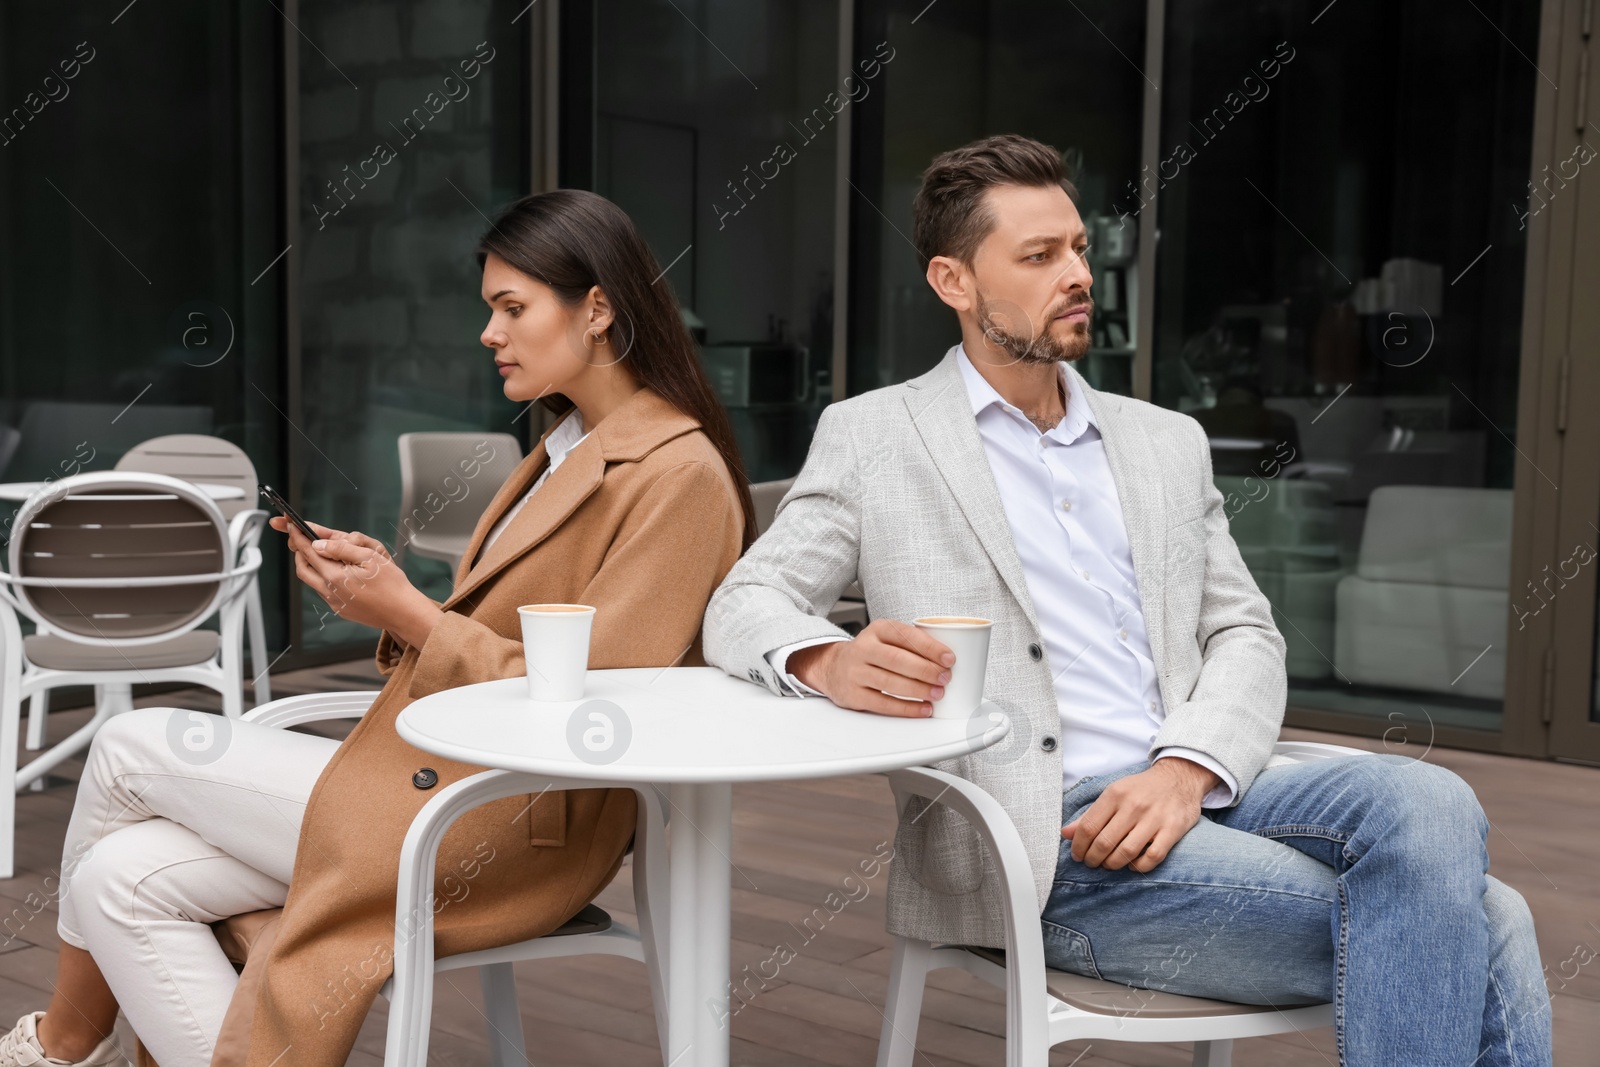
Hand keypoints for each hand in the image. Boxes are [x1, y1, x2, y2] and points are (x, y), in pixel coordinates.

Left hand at [271, 516, 440, 644]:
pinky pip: (324, 591)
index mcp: (335, 576)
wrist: (403, 612)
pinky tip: (336, 571)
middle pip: (303, 569)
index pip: (308, 552)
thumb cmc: (392, 585)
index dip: (298, 536)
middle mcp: (330, 591)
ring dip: (310, 565)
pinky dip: (323, 577)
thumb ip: (342, 548)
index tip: (291, 526)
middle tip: (299, 539)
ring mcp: (334, 602)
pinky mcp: (341, 609)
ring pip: (312, 581)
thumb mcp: (370, 556)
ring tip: (318, 553)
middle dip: (298, 552)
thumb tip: (318, 544)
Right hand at [788, 619, 953, 717]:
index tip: (949, 658)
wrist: (833, 667)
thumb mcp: (887, 638)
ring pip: (890, 682)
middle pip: (897, 660)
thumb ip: (912, 643)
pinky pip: (882, 703)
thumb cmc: (871, 653)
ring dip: (918, 690)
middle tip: (945, 678)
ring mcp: (855, 672)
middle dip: (925, 670)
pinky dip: (906, 708)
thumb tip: (948, 658)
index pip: (905, 635)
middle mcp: (863, 648)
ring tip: (938, 694)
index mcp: (878, 629)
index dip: (929, 647)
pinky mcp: (853, 695)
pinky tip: (923, 708)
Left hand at [1060, 757, 1219, 871]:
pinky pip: (1153, 857)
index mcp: (1115, 794)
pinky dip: (1139, 866)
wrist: (1179, 777)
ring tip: (1108, 864)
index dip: (1078, 846)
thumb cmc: (1141, 789)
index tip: (1077, 855)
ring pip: (1126, 852)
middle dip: (1093, 859)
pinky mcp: (1173, 829)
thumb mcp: (1114, 793)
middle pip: (1104, 842)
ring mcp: (1154, 818)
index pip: (1088, 826)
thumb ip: (1091, 814)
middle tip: (1092, 863)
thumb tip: (1065, 834)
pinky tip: (1132, 865)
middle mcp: (1133, 806)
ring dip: (1113, 864)